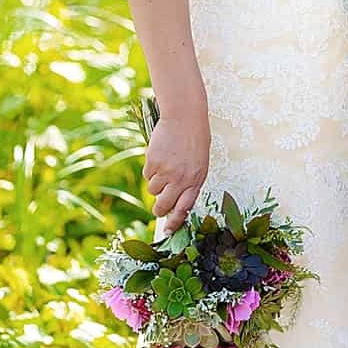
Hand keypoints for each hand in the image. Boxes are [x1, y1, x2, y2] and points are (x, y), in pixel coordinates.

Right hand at [143, 111, 209, 233]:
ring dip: (156, 183)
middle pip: (163, 206)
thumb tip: (176, 204)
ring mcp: (166, 170)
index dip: (174, 223)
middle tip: (159, 207)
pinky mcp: (153, 161)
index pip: (184, 209)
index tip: (167, 231)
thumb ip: (190, 183)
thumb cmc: (195, 140)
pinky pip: (147, 174)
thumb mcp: (200, 164)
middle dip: (159, 209)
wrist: (185, 116)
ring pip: (153, 190)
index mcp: (196, 180)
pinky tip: (161, 155)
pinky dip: (151, 168)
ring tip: (166, 166)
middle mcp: (181, 179)